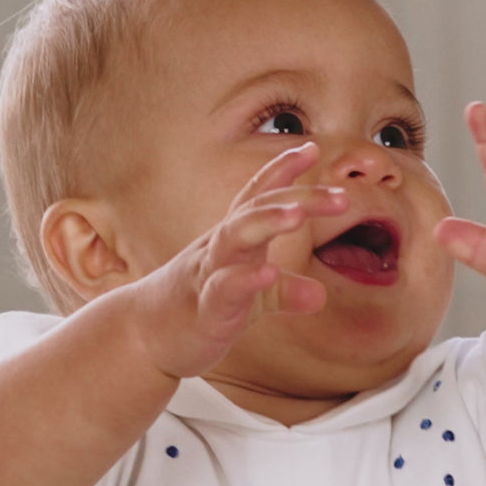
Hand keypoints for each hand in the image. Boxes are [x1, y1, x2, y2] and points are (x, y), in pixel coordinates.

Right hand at [135, 141, 346, 377]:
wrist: (145, 337)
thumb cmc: (199, 308)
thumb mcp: (248, 298)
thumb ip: (283, 292)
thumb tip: (319, 295)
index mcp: (235, 239)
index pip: (258, 196)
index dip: (283, 171)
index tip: (311, 148)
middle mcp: (222, 247)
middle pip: (257, 209)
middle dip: (297, 196)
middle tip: (341, 196)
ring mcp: (210, 274)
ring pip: (235, 237)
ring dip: (266, 221)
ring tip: (297, 215)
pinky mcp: (204, 309)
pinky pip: (223, 289)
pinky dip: (245, 280)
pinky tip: (268, 273)